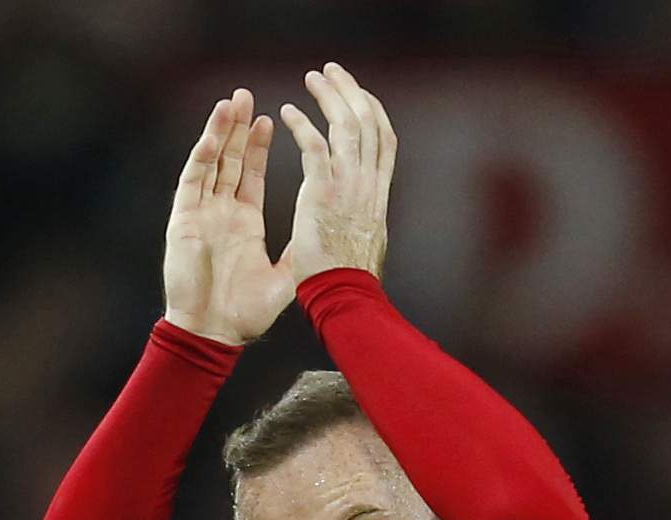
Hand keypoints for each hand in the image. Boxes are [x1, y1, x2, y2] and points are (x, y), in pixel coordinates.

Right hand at [163, 89, 292, 345]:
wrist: (212, 334)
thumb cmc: (244, 314)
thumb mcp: (283, 278)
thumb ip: (300, 251)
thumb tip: (327, 233)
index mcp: (244, 224)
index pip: (252, 175)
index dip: (259, 147)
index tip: (271, 119)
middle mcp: (221, 213)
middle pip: (230, 161)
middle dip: (239, 128)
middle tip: (248, 96)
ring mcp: (201, 214)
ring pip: (210, 163)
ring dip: (220, 133)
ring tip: (231, 102)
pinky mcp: (183, 221)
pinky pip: (192, 182)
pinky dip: (201, 157)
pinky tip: (211, 136)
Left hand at [278, 63, 396, 283]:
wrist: (345, 296)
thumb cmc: (350, 281)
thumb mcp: (367, 242)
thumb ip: (363, 220)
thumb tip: (365, 217)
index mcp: (379, 194)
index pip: (384, 140)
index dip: (373, 112)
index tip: (359, 95)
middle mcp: (369, 183)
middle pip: (369, 122)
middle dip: (351, 91)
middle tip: (332, 72)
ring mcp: (349, 185)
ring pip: (346, 125)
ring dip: (329, 97)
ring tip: (312, 78)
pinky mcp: (323, 192)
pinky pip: (314, 146)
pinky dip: (301, 125)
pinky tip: (286, 112)